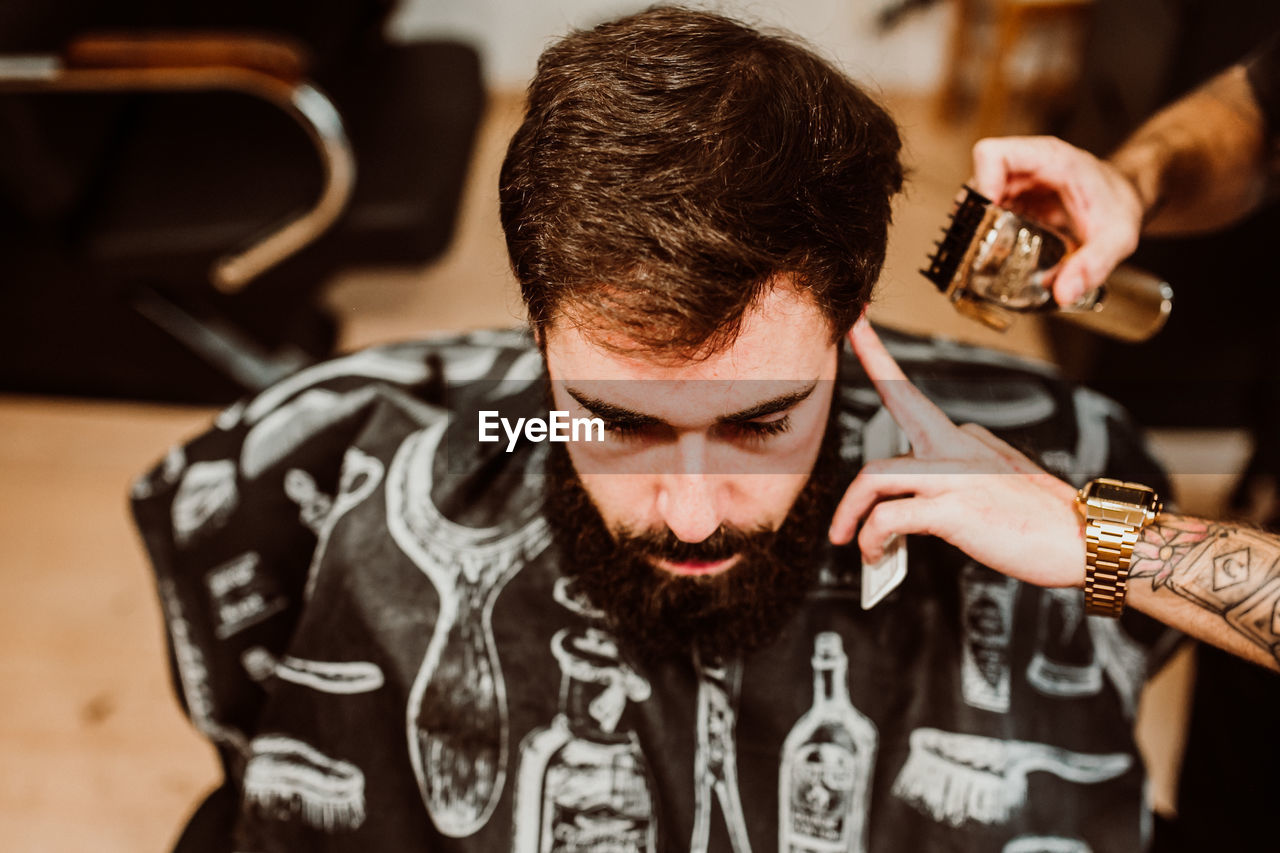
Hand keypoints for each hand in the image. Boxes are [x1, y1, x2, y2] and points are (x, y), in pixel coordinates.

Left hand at [828, 318, 1085, 588]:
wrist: (1086, 540)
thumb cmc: (1042, 520)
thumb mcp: (996, 481)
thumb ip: (953, 478)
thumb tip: (912, 498)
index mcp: (963, 437)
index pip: (908, 391)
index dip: (876, 356)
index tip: (856, 325)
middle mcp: (955, 447)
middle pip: (885, 433)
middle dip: (850, 474)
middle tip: (835, 517)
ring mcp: (952, 475)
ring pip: (873, 478)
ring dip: (850, 514)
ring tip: (848, 541)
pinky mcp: (952, 508)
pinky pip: (888, 518)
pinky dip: (872, 538)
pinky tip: (876, 555)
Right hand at [971, 136, 1145, 305]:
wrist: (1126, 198)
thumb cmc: (1121, 207)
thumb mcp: (1117, 239)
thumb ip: (1093, 265)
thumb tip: (1062, 293)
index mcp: (1049, 160)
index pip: (994, 155)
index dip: (981, 183)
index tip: (987, 216)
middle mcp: (1027, 167)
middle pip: (977, 182)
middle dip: (974, 218)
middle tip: (982, 250)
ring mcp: (1017, 185)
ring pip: (977, 200)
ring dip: (977, 229)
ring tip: (987, 256)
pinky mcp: (1013, 201)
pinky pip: (986, 213)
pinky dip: (985, 234)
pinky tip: (996, 254)